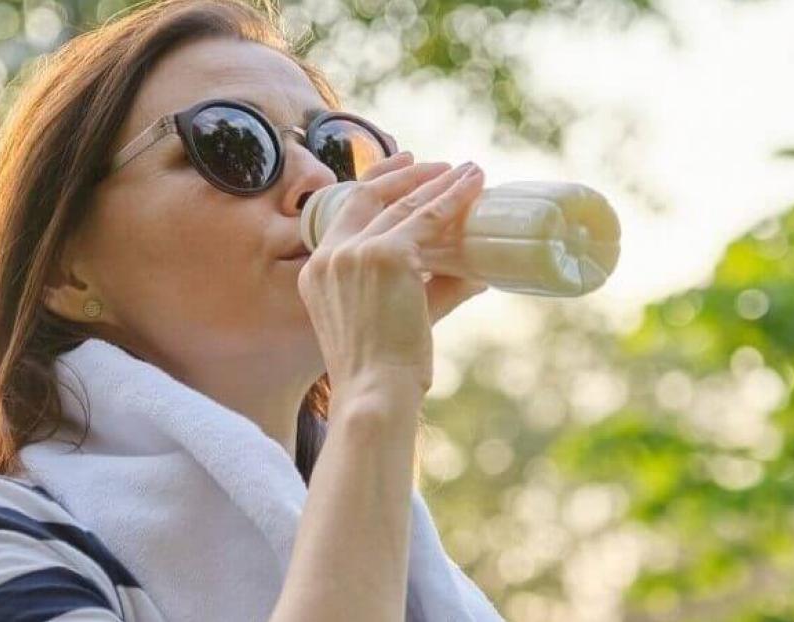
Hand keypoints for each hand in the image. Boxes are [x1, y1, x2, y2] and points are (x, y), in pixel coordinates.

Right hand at [296, 151, 487, 398]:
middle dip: (404, 175)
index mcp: (317, 272)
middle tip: (436, 165)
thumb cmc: (383, 371)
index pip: (343, 213)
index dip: (374, 185)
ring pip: (402, 204)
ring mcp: (355, 253)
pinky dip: (453, 198)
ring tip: (467, 172)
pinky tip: (473, 185)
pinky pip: (427, 217)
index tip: (400, 167)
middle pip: (367, 196)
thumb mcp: (397, 318)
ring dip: (437, 182)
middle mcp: (329, 256)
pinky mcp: (387, 256)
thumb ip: (433, 290)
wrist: (374, 393)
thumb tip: (476, 274)